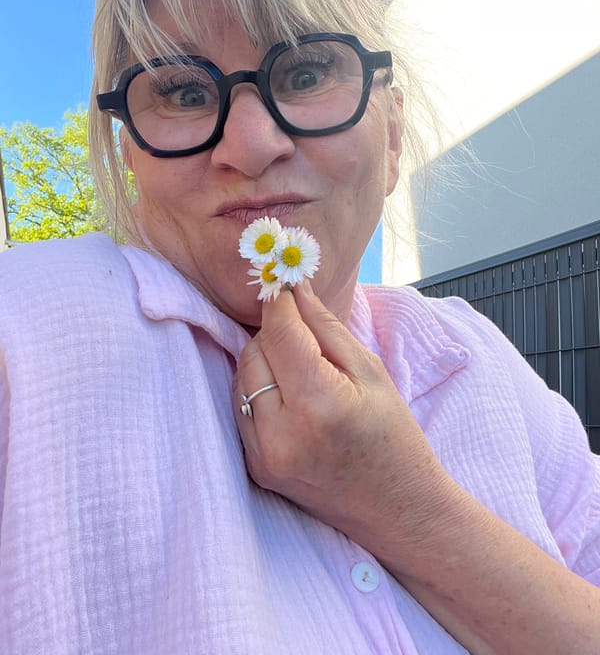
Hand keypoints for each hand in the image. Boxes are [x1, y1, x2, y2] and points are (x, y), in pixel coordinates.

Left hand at [232, 280, 451, 550]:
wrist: (398, 511)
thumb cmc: (394, 438)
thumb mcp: (371, 373)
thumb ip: (326, 328)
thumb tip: (294, 289)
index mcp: (319, 405)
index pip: (280, 333)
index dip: (280, 303)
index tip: (283, 285)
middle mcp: (281, 434)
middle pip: (254, 352)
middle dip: (275, 333)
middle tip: (305, 334)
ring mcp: (263, 456)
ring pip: (242, 377)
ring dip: (264, 360)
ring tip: (302, 368)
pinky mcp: (255, 469)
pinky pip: (241, 407)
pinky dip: (258, 389)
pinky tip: (289, 394)